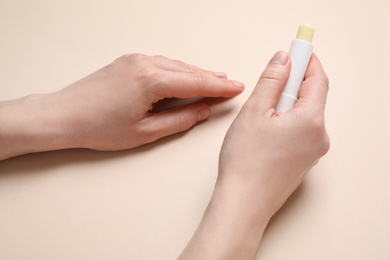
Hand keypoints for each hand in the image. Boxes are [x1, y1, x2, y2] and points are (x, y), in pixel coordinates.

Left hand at [0, 54, 243, 159]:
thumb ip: (179, 120)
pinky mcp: (127, 61)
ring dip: (195, 73)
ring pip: (176, 65)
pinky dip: (177, 70)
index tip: (236, 88)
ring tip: (214, 79)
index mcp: (151, 81)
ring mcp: (135, 60)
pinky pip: (161, 63)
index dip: (219, 87)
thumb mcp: (144, 132)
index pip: (196, 83)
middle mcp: (145, 63)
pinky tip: (184, 75)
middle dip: (211, 78)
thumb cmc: (98, 126)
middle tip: (230, 83)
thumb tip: (202, 111)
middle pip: (188, 71)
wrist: (63, 115)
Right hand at [179, 51, 328, 259]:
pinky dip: (286, 123)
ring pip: (303, 115)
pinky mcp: (303, 162)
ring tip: (260, 116)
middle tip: (269, 82)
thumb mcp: (254, 111)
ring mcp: (313, 151)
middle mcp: (319, 136)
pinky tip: (265, 133)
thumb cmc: (246, 161)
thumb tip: (284, 59)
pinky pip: (299, 132)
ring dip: (286, 105)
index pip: (317, 79)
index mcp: (311, 119)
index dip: (306, 60)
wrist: (243, 204)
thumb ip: (272, 81)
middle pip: (311, 97)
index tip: (296, 49)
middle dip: (292, 84)